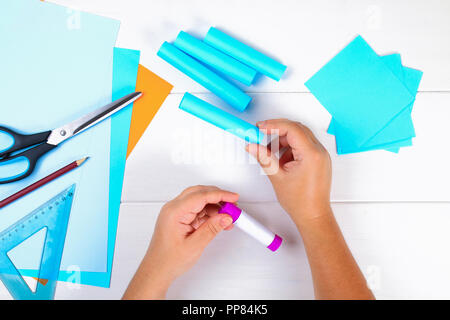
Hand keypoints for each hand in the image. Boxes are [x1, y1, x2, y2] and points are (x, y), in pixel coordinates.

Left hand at [123, 186, 237, 298]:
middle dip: (218, 197)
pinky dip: (208, 212)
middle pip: (199, 193)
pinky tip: (218, 220)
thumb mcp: (195, 245)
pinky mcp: (179, 217)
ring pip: (199, 200)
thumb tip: (225, 216)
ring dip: (214, 206)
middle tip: (232, 205)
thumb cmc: (168, 260)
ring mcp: (175, 212)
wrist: (157, 270)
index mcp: (174, 212)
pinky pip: (196, 208)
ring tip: (227, 216)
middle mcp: (173, 209)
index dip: (219, 194)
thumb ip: (212, 228)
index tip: (233, 197)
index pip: (201, 196)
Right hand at [246, 119, 331, 225]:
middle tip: (261, 136)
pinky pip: (303, 146)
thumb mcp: (277, 177)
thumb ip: (263, 157)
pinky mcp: (319, 160)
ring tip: (272, 155)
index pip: (291, 128)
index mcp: (311, 154)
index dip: (273, 125)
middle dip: (277, 131)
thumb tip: (253, 146)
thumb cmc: (301, 202)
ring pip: (299, 137)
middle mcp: (319, 152)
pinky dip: (290, 148)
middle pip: (296, 129)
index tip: (260, 128)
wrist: (313, 215)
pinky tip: (282, 161)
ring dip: (283, 141)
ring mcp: (321, 155)